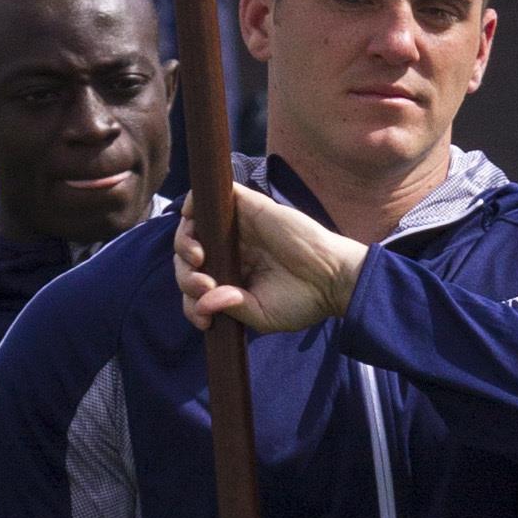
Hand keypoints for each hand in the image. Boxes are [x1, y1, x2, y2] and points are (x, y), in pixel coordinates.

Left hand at [176, 186, 362, 337]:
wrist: (333, 278)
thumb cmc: (302, 300)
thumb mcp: (262, 315)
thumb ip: (231, 308)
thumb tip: (203, 304)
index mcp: (232, 278)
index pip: (196, 286)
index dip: (191, 302)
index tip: (205, 321)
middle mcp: (231, 252)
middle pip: (188, 256)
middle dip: (185, 274)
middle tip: (204, 284)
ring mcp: (238, 229)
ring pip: (195, 225)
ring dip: (184, 242)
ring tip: (199, 258)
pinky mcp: (249, 208)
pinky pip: (213, 196)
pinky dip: (196, 202)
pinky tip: (192, 219)